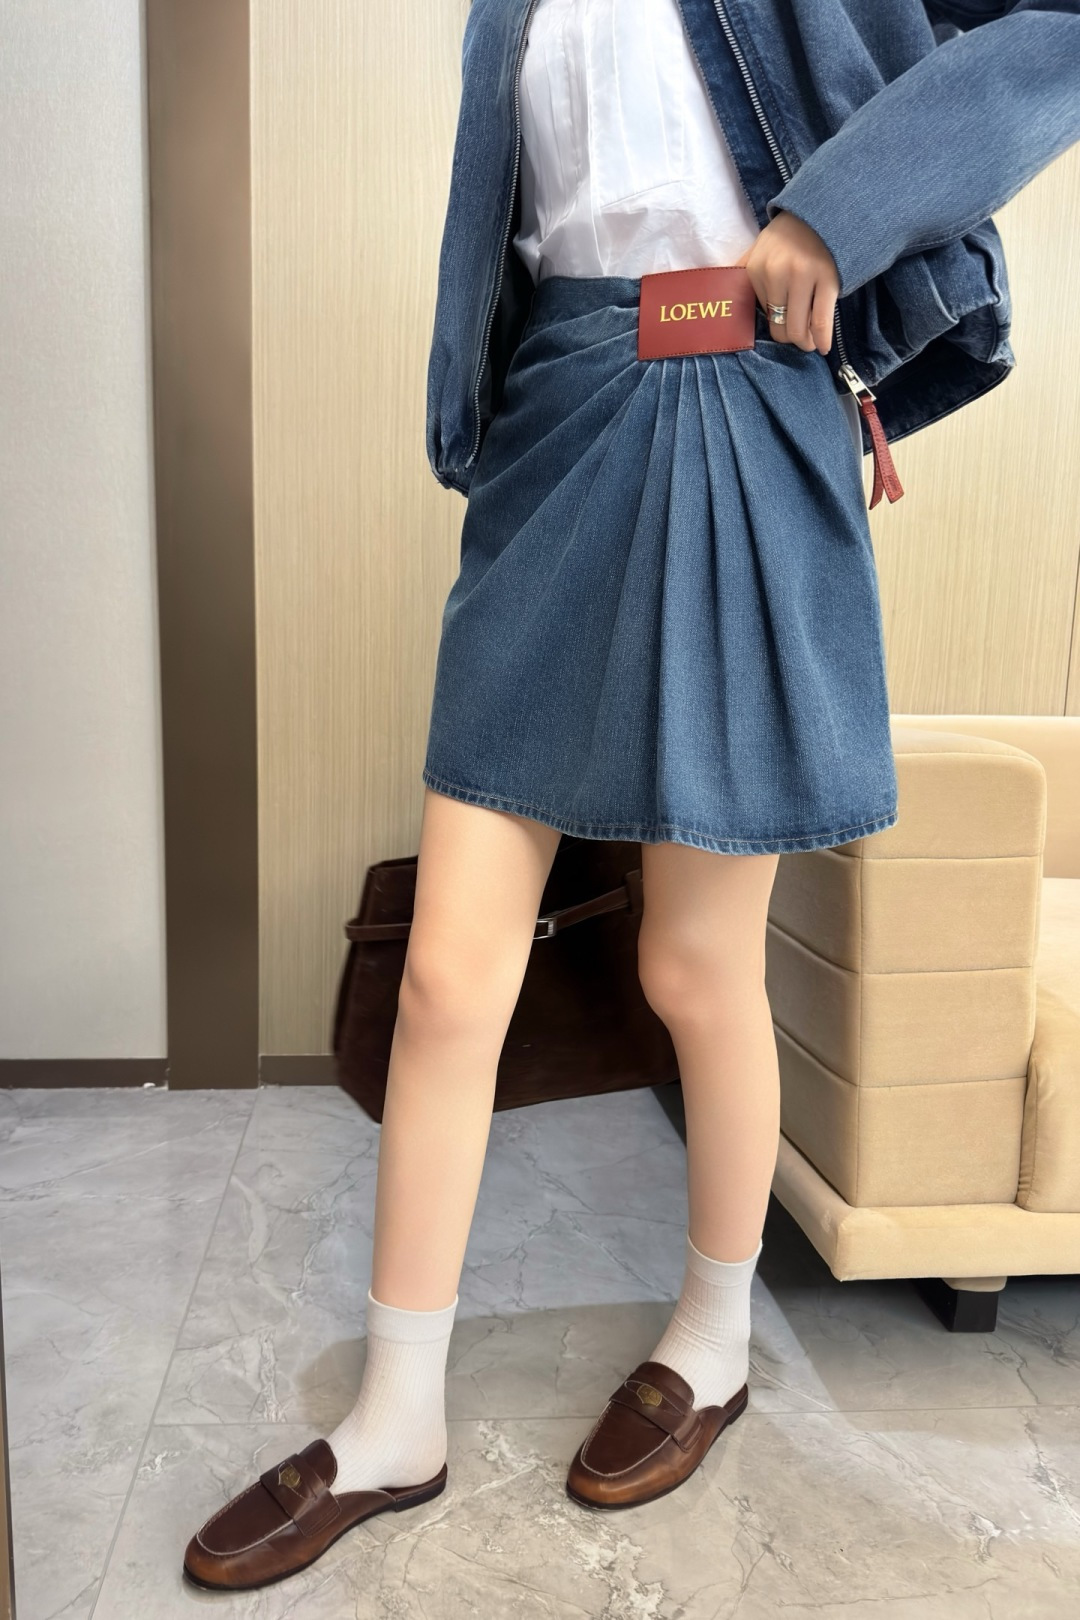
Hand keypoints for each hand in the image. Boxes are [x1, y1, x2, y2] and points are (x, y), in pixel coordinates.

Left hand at [734, 211, 839, 354]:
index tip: (784, 321)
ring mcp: (803, 277)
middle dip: (789, 338)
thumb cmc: (790, 234)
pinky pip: (821, 321)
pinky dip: (822, 339)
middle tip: (797, 338)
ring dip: (804, 342)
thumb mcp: (759, 247)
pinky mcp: (828, 279)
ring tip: (809, 344)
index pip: (763, 313)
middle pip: (779, 326)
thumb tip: (718, 292)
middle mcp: (777, 274)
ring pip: (798, 328)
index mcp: (756, 269)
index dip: (775, 321)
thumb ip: (742, 269)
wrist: (823, 209)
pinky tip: (823, 347)